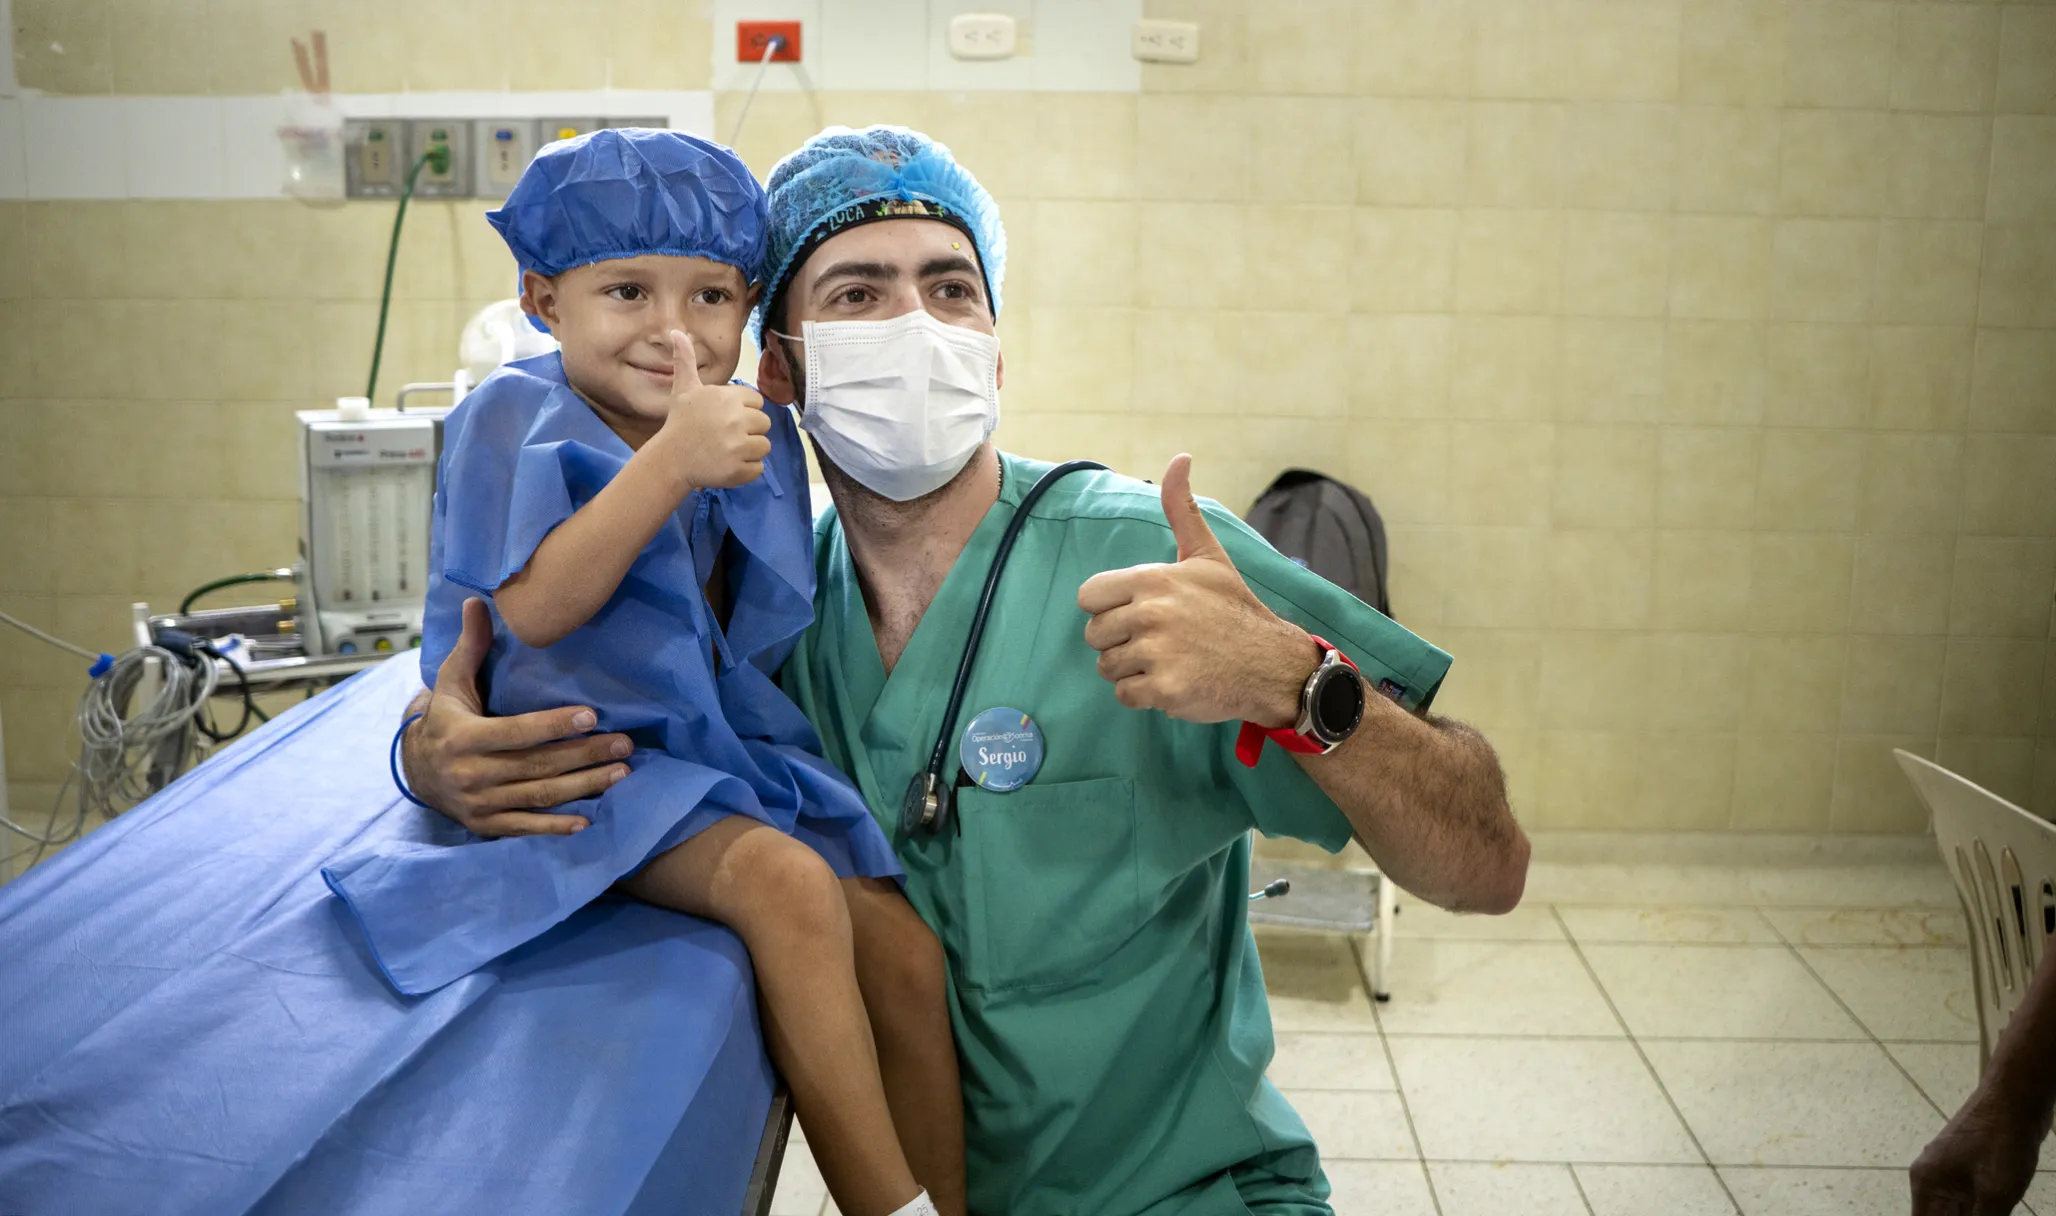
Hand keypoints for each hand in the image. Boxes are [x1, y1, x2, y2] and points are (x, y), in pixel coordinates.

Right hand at [401, 597, 631, 835]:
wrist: (415, 771)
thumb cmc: (446, 718)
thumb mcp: (451, 681)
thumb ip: (471, 645)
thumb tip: (478, 601)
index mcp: (463, 737)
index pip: (516, 732)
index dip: (553, 726)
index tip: (591, 716)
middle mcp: (470, 774)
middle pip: (536, 765)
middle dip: (584, 755)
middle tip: (624, 744)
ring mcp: (479, 803)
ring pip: (538, 795)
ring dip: (583, 786)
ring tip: (620, 772)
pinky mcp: (486, 825)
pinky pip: (525, 826)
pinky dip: (555, 827)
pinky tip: (588, 819)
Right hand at [659, 329, 770, 490]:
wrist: (670, 459)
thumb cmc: (680, 422)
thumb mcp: (684, 388)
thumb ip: (685, 360)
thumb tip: (676, 331)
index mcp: (729, 398)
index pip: (757, 402)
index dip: (743, 411)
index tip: (723, 418)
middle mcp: (737, 419)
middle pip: (764, 424)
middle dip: (748, 431)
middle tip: (724, 436)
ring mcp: (739, 446)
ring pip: (764, 446)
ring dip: (749, 450)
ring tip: (726, 450)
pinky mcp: (740, 469)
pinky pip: (759, 468)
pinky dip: (746, 470)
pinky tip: (726, 464)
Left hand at [1078, 454, 1315, 726]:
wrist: (1271, 663)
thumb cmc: (1233, 608)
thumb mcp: (1207, 555)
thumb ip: (1182, 509)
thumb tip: (1180, 458)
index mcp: (1153, 580)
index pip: (1089, 597)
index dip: (1109, 608)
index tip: (1138, 613)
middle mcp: (1150, 614)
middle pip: (1095, 635)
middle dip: (1120, 641)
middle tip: (1158, 641)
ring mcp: (1156, 654)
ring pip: (1108, 667)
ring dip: (1132, 670)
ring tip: (1167, 661)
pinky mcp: (1164, 689)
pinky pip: (1125, 695)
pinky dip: (1144, 695)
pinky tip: (1172, 682)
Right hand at [1909, 1084, 2048, 1215]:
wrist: (2017, 1099)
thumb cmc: (2000, 1143)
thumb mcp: (1995, 1194)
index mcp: (1927, 1184)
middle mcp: (1932, 1179)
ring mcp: (1951, 1172)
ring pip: (1958, 1213)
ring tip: (1998, 1213)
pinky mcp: (1971, 1169)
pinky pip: (1972, 1202)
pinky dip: (1984, 1215)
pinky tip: (2000, 1214)